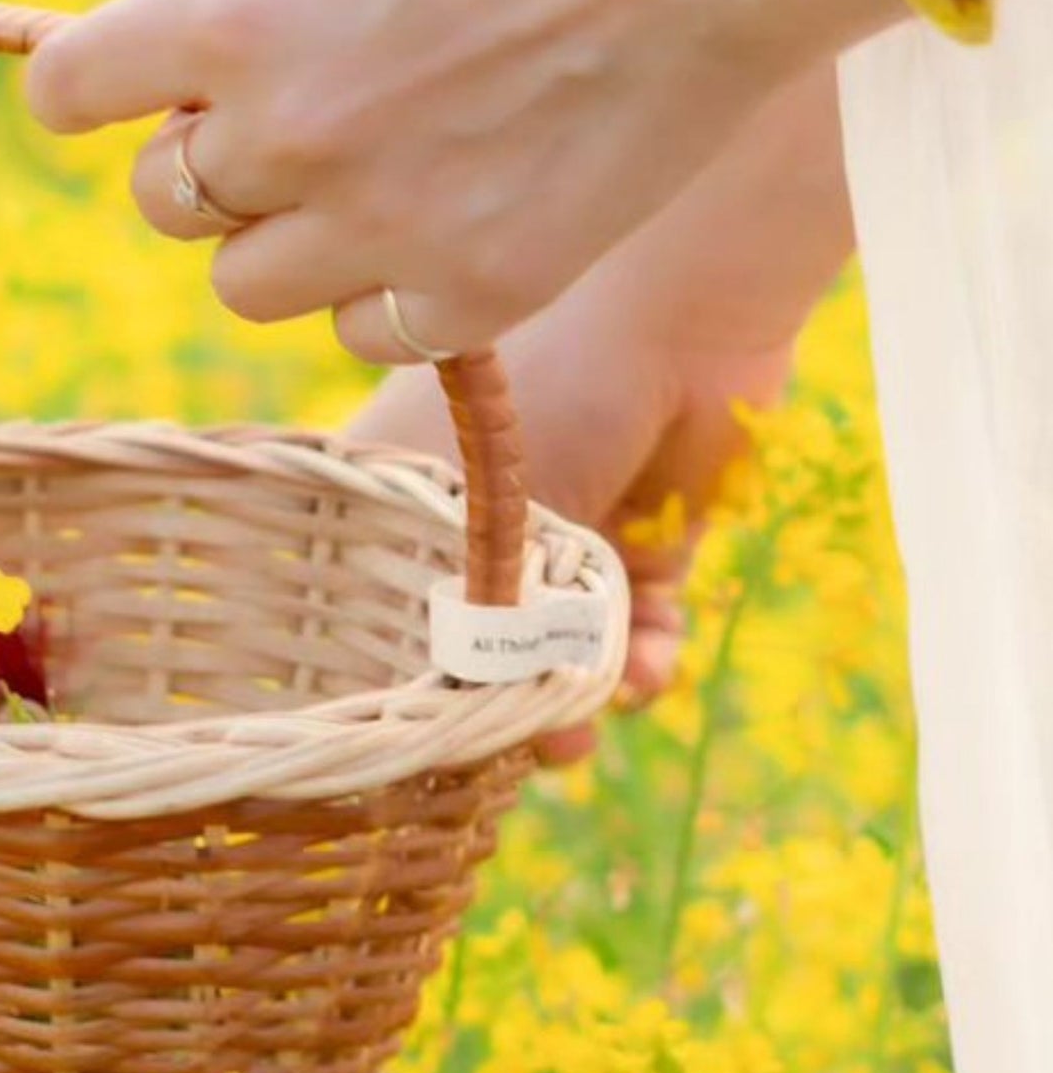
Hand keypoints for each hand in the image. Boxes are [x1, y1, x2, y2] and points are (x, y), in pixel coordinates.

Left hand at [27, 0, 899, 361]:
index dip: (87, 89)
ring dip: (280, 236)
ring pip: (244, 285)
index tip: (120, 88)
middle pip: (160, 202)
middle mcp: (286, 134)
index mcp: (236, 13)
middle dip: (204, 159)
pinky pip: (359, 331)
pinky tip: (437, 226)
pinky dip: (380, 290)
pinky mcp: (473, 291)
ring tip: (363, 178)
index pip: (70, 92)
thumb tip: (227, 25)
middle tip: (286, 116)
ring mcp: (379, 226)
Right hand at [354, 281, 789, 765]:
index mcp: (414, 496)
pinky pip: (638, 634)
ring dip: (573, 697)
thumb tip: (466, 710)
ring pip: (562, 651)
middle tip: (507, 751)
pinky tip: (646, 676)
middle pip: (480, 641)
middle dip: (495, 703)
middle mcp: (484, 525)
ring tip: (578, 736)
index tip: (415, 729)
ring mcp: (567, 538)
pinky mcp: (648, 549)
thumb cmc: (549, 388)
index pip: (390, 600)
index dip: (405, 670)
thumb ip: (472, 605)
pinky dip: (641, 665)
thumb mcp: (486, 502)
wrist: (683, 322)